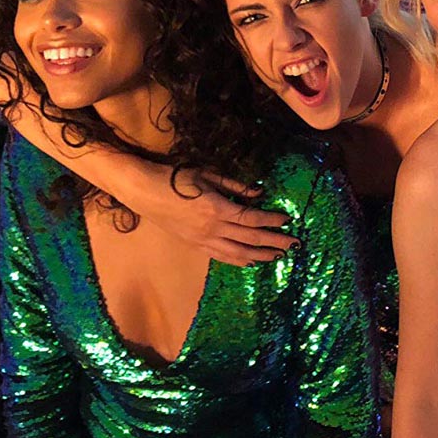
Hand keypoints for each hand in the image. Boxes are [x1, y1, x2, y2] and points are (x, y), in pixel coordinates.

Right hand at [126, 164, 299, 265]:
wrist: (143, 191)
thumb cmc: (175, 177)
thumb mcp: (208, 175)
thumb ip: (235, 186)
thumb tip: (259, 194)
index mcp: (217, 208)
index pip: (252, 218)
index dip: (271, 220)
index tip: (287, 220)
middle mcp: (212, 228)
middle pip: (250, 239)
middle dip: (275, 241)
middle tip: (294, 244)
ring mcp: (203, 240)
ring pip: (238, 253)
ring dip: (261, 256)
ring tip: (278, 256)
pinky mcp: (195, 246)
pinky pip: (222, 257)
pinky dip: (239, 261)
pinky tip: (251, 262)